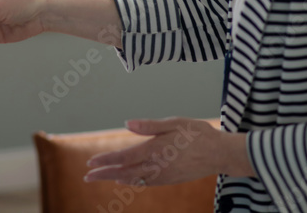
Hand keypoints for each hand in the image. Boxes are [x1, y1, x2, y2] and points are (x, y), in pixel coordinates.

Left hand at [83, 117, 234, 185]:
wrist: (220, 154)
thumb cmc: (198, 134)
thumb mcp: (174, 122)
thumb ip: (149, 125)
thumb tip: (127, 124)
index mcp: (155, 149)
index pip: (124, 157)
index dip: (106, 161)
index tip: (90, 163)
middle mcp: (156, 166)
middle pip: (124, 172)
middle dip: (104, 174)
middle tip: (87, 177)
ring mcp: (163, 175)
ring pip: (134, 180)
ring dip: (116, 179)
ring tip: (101, 177)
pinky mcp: (170, 180)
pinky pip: (146, 183)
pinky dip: (132, 182)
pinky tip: (126, 180)